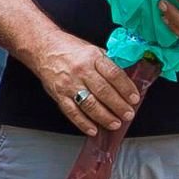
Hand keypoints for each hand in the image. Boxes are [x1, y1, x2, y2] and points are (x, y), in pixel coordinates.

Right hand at [26, 32, 141, 135]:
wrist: (43, 49)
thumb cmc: (70, 49)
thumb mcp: (92, 49)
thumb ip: (107, 64)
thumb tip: (124, 80)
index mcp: (92, 57)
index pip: (113, 74)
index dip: (126, 88)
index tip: (134, 98)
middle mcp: (81, 70)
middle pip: (103, 91)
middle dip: (118, 106)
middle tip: (128, 114)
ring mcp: (69, 84)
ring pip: (89, 104)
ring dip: (104, 116)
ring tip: (115, 123)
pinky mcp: (59, 95)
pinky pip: (72, 112)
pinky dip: (83, 123)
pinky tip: (93, 129)